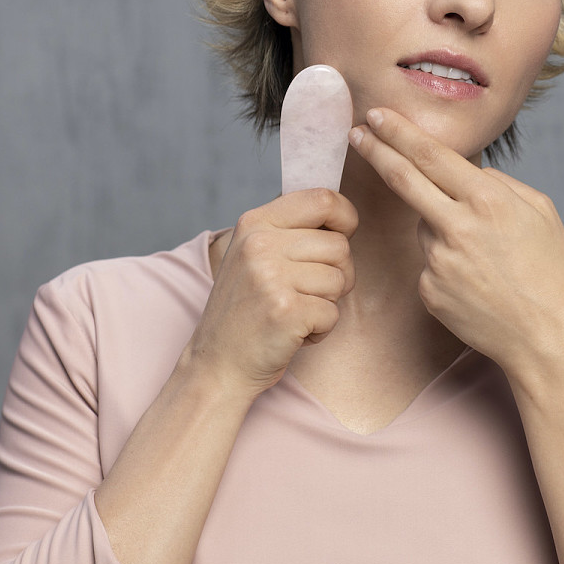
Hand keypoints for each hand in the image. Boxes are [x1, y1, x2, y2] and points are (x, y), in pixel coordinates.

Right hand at [186, 189, 357, 396]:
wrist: (217, 364)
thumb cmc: (246, 309)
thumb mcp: (255, 254)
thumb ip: (290, 230)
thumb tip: (340, 211)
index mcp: (255, 222)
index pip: (323, 199)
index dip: (346, 218)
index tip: (342, 236)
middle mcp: (260, 244)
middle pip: (340, 245)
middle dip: (337, 273)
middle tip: (307, 293)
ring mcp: (271, 277)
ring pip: (340, 280)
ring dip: (326, 304)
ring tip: (295, 312)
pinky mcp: (285, 311)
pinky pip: (333, 313)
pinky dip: (321, 329)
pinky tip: (293, 332)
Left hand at [348, 108, 563, 373]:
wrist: (546, 338)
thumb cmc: (551, 273)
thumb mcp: (542, 212)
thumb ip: (502, 184)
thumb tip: (471, 173)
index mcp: (487, 200)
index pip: (430, 155)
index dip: (399, 132)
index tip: (378, 115)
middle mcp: (456, 226)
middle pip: (403, 178)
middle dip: (376, 150)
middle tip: (356, 132)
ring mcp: (438, 260)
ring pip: (424, 226)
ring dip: (440, 227)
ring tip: (482, 256)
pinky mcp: (428, 290)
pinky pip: (430, 262)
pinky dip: (446, 263)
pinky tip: (476, 281)